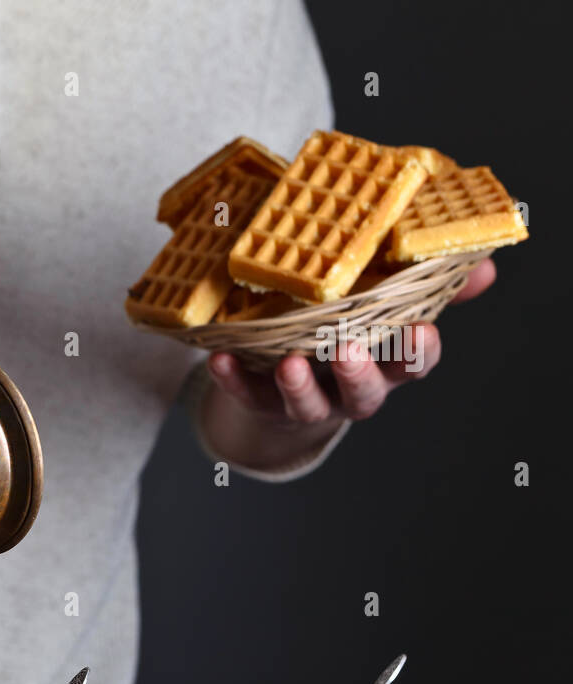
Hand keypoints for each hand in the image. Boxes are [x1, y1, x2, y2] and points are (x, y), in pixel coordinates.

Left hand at [198, 260, 494, 470]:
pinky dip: (232, 379)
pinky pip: (246, 395)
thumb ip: (431, 288)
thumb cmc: (345, 336)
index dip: (418, 353)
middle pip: (361, 393)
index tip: (422, 333)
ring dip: (297, 386)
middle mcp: (347, 388)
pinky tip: (219, 359)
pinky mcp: (260, 402)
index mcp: (384, 364)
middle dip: (355, 373)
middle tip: (346, 350)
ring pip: (306, 403)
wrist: (285, 390)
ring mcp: (304, 400)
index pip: (412, 365)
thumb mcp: (388, 313)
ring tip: (287, 363)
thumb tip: (485, 260)